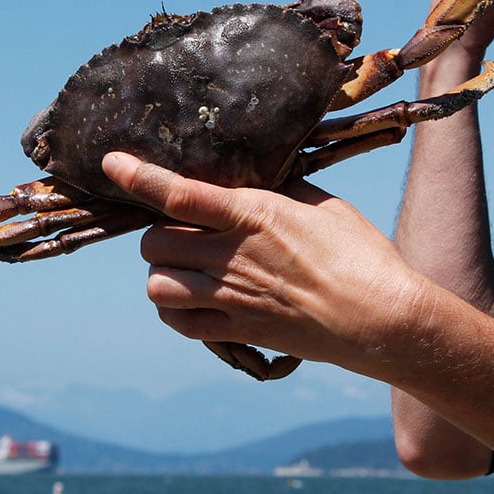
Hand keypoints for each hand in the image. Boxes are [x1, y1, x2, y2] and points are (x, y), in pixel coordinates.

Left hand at [102, 151, 430, 371]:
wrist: (382, 317)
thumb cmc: (360, 253)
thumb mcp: (319, 204)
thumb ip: (273, 192)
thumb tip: (241, 183)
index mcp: (254, 215)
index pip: (180, 194)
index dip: (139, 177)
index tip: (111, 163)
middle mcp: (234, 255)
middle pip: (154, 243)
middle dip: (159, 237)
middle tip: (182, 237)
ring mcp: (233, 297)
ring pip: (158, 286)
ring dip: (163, 275)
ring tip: (186, 270)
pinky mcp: (239, 331)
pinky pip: (179, 323)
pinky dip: (175, 310)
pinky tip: (192, 301)